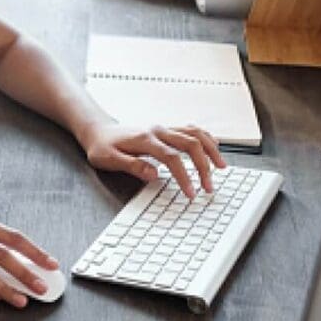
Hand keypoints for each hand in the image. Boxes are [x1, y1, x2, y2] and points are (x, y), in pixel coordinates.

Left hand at [81, 122, 226, 196]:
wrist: (98, 131)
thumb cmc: (102, 147)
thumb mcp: (109, 159)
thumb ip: (131, 166)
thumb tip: (153, 175)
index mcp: (145, 139)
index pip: (172, 158)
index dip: (184, 176)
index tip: (192, 193)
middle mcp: (157, 130)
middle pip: (190, 144)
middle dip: (204, 166)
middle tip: (209, 187)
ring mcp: (163, 128)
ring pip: (195, 133)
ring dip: (211, 149)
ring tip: (221, 167)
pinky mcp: (166, 129)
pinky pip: (191, 130)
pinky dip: (205, 138)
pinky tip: (214, 148)